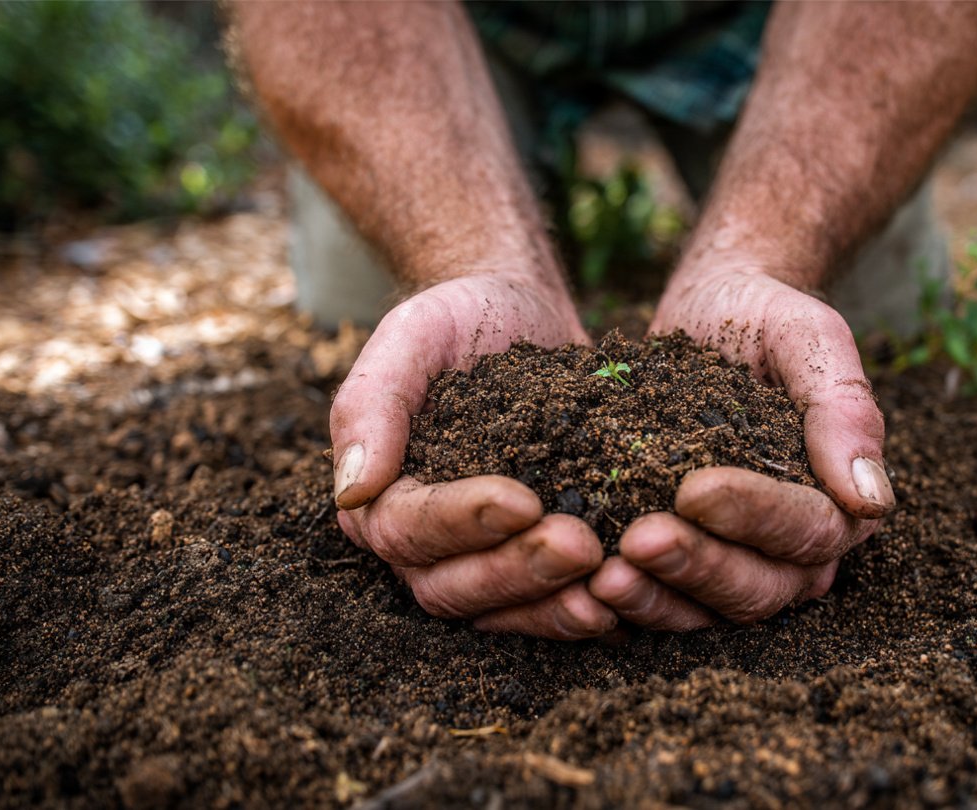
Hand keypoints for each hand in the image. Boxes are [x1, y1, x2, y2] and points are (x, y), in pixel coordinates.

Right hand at [331, 273, 617, 639]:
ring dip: (551, 606)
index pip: (407, 529)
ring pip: (500, 609)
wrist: (520, 312)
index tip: (523, 501)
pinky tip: (626, 602)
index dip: (463, 522)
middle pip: (452, 586)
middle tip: (580, 546)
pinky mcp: (532, 559)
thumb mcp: (413, 336)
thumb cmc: (458, 318)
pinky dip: (582, 610)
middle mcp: (421, 544)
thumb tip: (351, 492)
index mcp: (379, 495)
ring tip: (606, 588)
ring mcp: (479, 558)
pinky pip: (547, 605)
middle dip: (516, 571)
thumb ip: (372, 405)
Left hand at [589, 267, 893, 629]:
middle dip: (698, 566)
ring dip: (657, 600)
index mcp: (839, 500)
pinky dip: (627, 605)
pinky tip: (582, 589)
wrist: (705, 311)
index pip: (808, 530)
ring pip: (709, 610)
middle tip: (636, 542)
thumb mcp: (806, 336)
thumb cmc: (762, 317)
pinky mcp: (683, 563)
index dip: (753, 515)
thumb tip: (871, 500)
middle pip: (759, 587)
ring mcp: (736, 561)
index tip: (692, 489)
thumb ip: (844, 407)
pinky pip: (663, 604)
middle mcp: (795, 548)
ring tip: (603, 578)